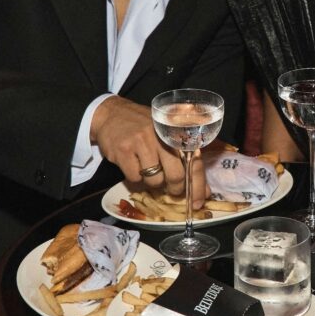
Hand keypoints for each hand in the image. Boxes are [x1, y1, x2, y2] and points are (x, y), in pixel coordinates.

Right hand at [91, 96, 207, 203]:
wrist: (111, 113)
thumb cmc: (144, 126)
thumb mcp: (166, 134)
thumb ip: (183, 157)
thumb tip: (202, 189)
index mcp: (176, 132)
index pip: (194, 162)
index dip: (198, 185)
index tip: (198, 202)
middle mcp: (162, 136)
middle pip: (176, 175)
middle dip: (175, 188)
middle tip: (172, 190)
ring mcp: (142, 142)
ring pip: (154, 180)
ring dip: (152, 182)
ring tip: (146, 168)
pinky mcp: (124, 150)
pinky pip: (135, 178)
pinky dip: (135, 178)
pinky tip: (132, 165)